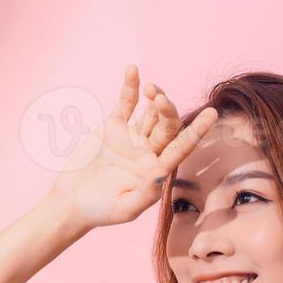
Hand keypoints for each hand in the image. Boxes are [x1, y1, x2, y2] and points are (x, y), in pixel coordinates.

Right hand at [44, 64, 217, 233]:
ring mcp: (132, 137)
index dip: (197, 130)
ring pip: (150, 111)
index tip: (212, 114)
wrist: (71, 202)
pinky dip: (130, 87)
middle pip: (168, 125)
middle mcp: (149, 151)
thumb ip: (145, 194)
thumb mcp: (125, 209)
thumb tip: (162, 172)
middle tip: (159, 99)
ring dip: (154, 96)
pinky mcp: (112, 127)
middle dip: (167, 110)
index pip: (182, 147)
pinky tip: (132, 70)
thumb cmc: (100, 212)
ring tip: (149, 87)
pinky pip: (125, 103)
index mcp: (158, 170)